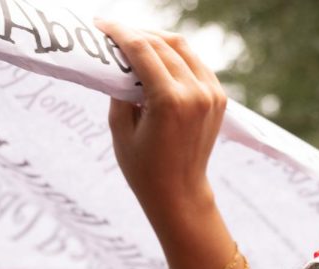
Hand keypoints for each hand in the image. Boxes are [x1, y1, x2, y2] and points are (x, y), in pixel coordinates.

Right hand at [97, 20, 225, 221]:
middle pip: (162, 44)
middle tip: (113, 31)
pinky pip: (195, 63)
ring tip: (133, 39)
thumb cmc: (144, 168)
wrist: (179, 194)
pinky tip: (157, 55)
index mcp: (170, 101)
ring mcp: (211, 94)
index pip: (141, 50)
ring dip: (156, 38)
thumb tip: (116, 59)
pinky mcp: (218, 97)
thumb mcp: (120, 128)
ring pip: (181, 47)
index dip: (118, 32)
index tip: (100, 24)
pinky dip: (175, 54)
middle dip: (135, 33)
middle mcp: (195, 93)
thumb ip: (119, 89)